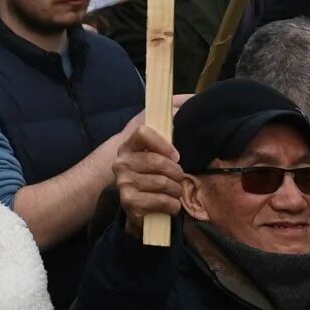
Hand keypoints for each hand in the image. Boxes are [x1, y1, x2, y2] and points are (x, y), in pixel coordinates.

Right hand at [111, 119, 184, 233]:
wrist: (137, 209)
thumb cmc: (152, 178)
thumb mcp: (157, 153)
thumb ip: (169, 127)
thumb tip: (188, 100)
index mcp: (128, 146)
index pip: (143, 132)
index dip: (163, 143)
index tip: (176, 155)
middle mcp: (121, 163)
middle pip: (157, 161)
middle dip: (176, 172)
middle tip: (179, 178)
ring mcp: (123, 183)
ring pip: (163, 183)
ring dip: (176, 190)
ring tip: (175, 192)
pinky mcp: (129, 203)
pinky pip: (162, 201)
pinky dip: (173, 205)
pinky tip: (170, 205)